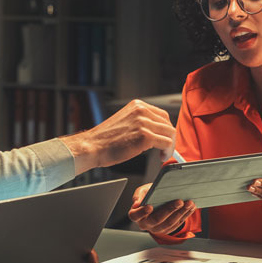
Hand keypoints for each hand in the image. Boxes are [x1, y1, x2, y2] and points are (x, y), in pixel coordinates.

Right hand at [59, 100, 173, 173]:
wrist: (92, 146)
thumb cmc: (105, 139)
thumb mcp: (125, 122)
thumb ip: (141, 122)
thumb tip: (158, 132)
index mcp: (137, 105)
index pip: (162, 115)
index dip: (165, 129)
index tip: (164, 138)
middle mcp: (141, 110)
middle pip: (167, 123)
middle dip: (169, 137)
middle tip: (165, 149)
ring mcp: (144, 122)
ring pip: (170, 133)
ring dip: (169, 146)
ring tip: (163, 154)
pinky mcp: (145, 136)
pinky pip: (166, 143)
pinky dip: (167, 151)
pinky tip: (161, 157)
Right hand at [127, 183, 196, 233]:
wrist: (157, 201)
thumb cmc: (149, 195)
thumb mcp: (143, 191)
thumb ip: (139, 195)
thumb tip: (137, 203)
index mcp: (136, 214)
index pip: (136, 215)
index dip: (142, 212)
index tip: (150, 206)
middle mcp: (146, 224)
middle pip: (157, 219)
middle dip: (169, 210)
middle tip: (179, 201)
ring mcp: (157, 229)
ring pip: (170, 223)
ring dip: (181, 213)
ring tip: (189, 203)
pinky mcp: (168, 229)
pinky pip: (178, 224)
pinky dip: (185, 215)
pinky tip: (190, 207)